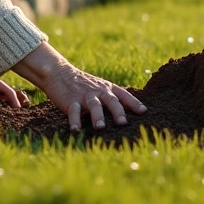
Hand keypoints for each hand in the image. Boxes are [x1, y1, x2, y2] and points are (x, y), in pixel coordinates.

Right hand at [12, 43, 145, 131]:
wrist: (60, 73)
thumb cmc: (85, 85)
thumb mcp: (101, 87)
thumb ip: (113, 98)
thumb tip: (134, 112)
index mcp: (107, 88)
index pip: (124, 95)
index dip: (134, 103)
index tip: (144, 112)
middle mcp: (98, 92)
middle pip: (111, 101)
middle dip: (118, 112)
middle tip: (123, 123)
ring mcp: (85, 96)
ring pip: (94, 106)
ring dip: (97, 116)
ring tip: (100, 127)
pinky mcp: (71, 101)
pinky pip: (73, 111)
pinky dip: (75, 121)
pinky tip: (76, 130)